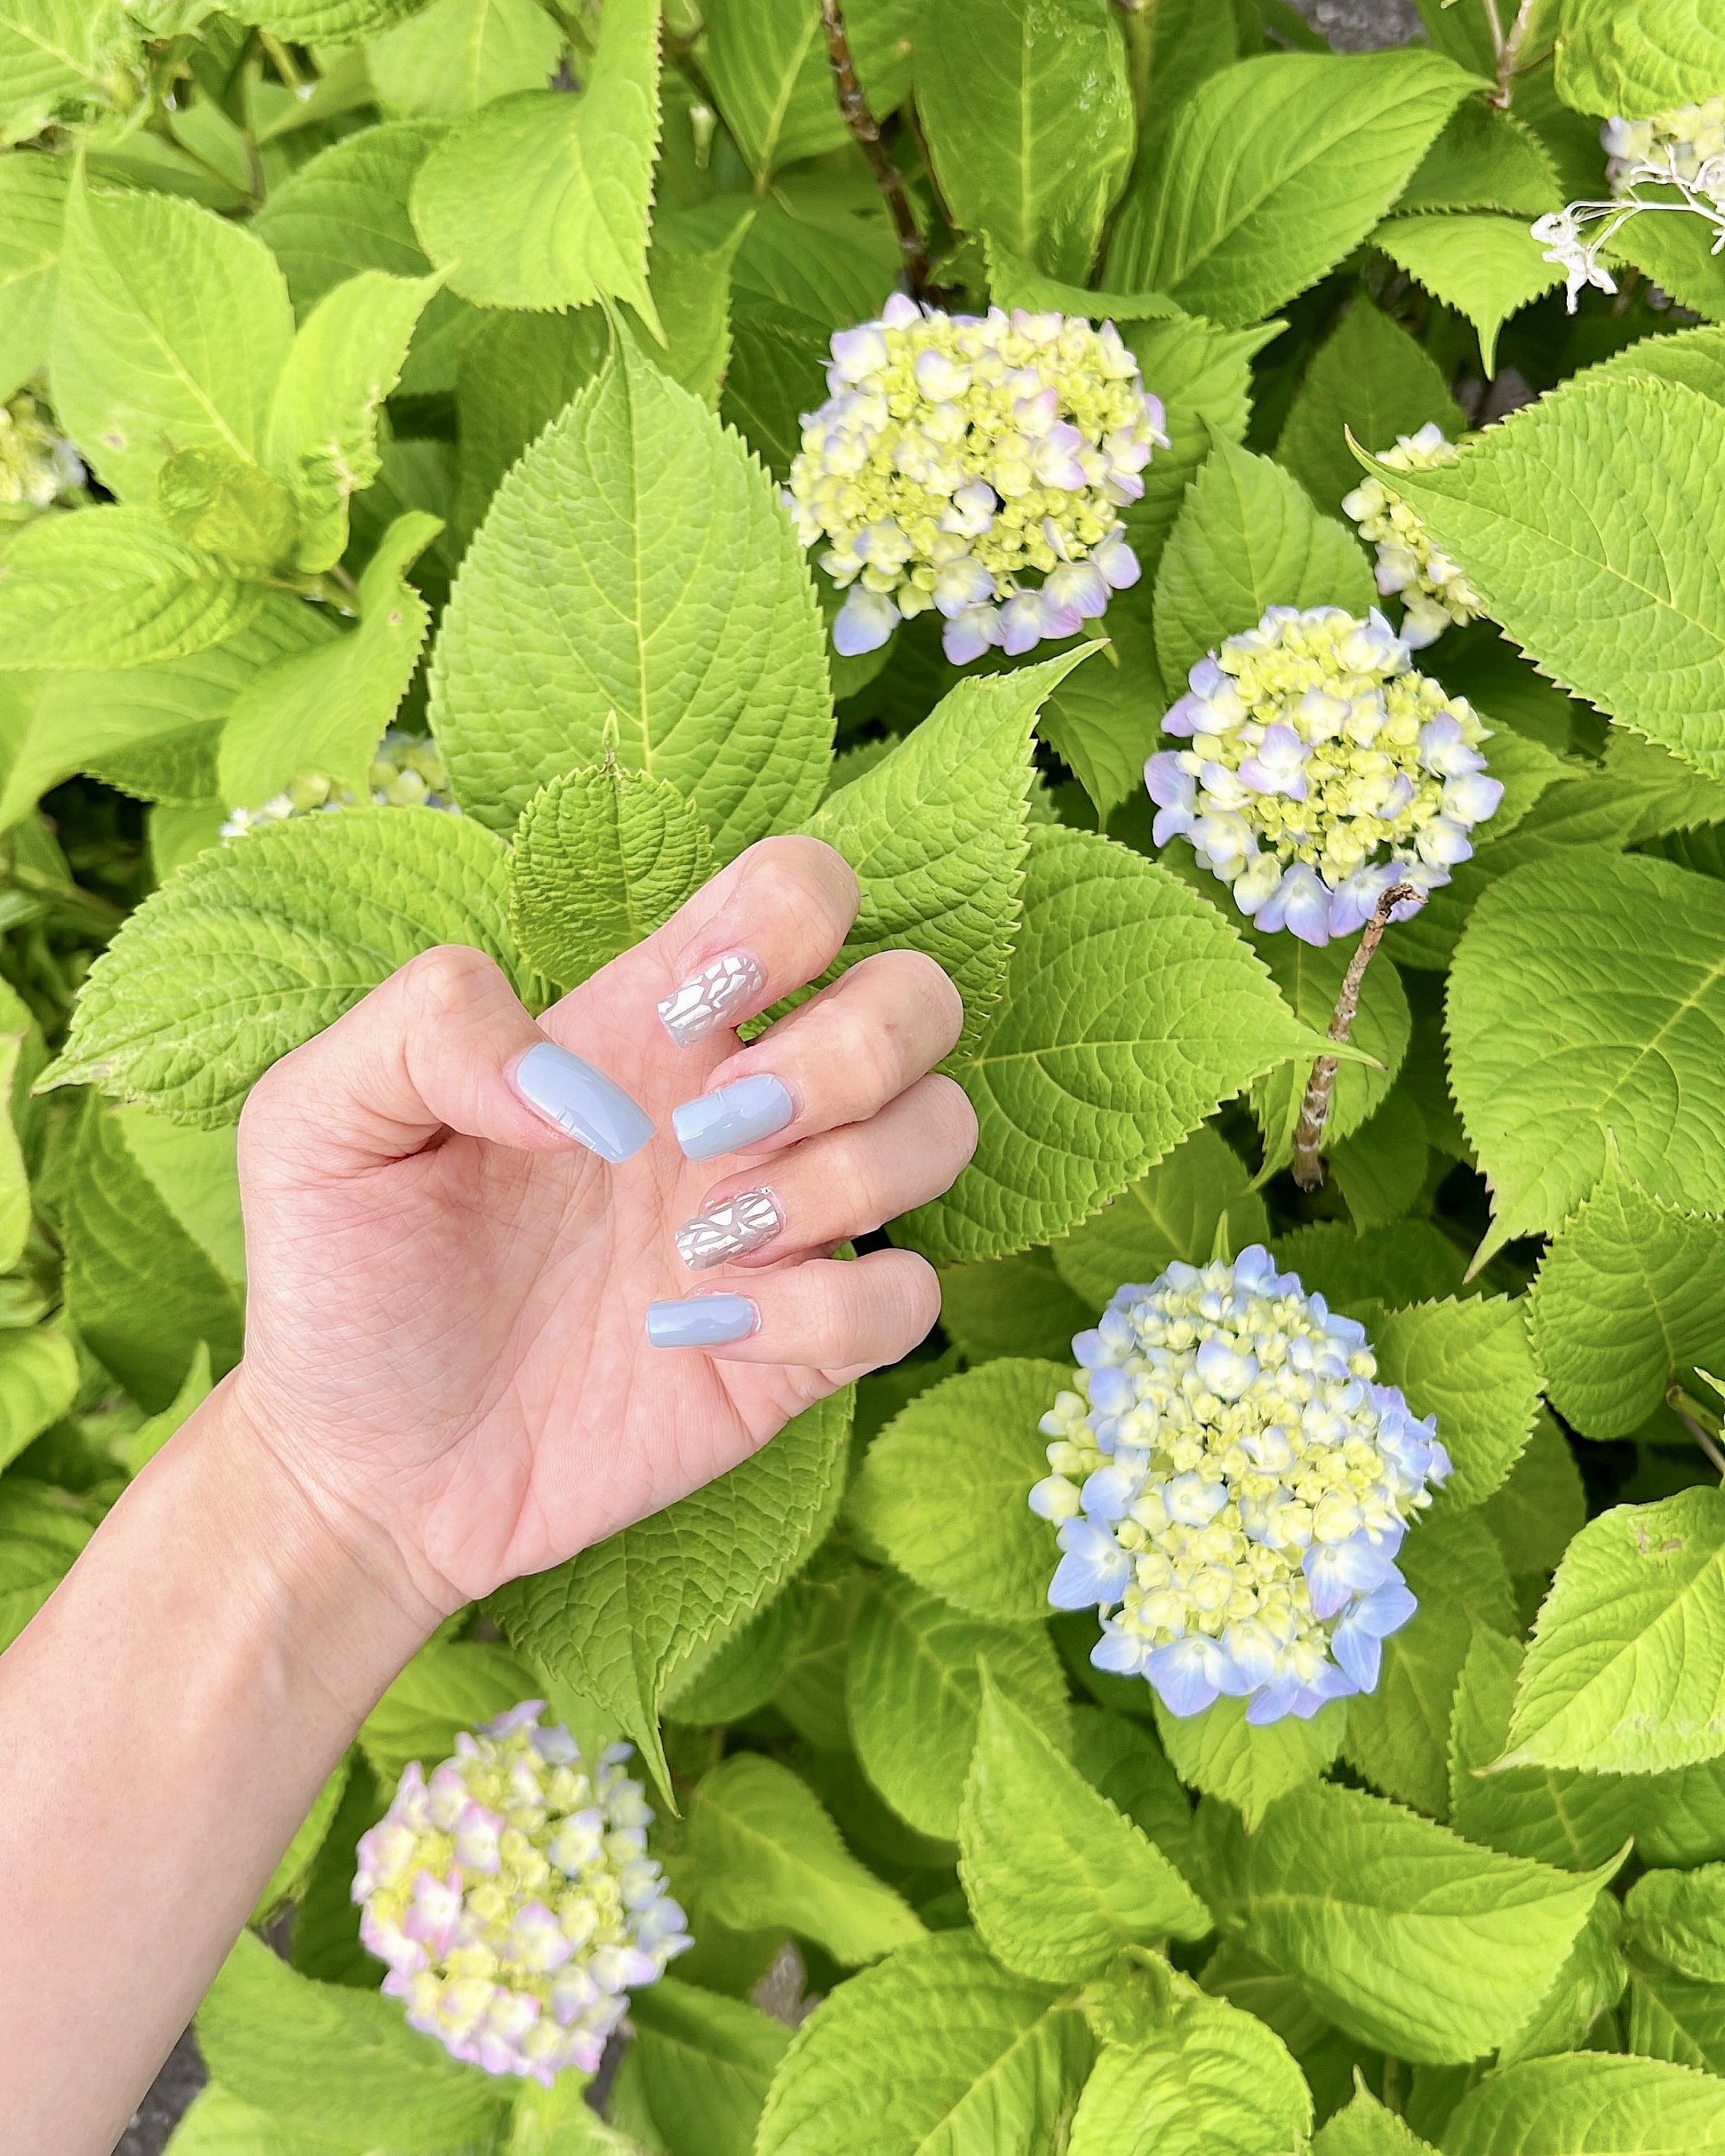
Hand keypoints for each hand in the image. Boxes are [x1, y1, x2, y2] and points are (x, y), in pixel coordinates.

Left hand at [229, 836, 976, 1616]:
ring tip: (695, 1245)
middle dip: (851, 1050)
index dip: (789, 918)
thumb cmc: (342, 1280)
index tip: (690, 1009)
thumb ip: (423, 1027)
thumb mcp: (314, 1121)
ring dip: (843, 1178)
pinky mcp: (796, 1348)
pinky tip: (700, 1335)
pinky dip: (828, 1310)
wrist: (363, 1470)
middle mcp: (736, 1105)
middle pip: (918, 995)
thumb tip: (580, 1085)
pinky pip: (908, 1295)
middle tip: (709, 1131)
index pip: (801, 890)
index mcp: (644, 1022)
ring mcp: (779, 1225)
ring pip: (941, 1131)